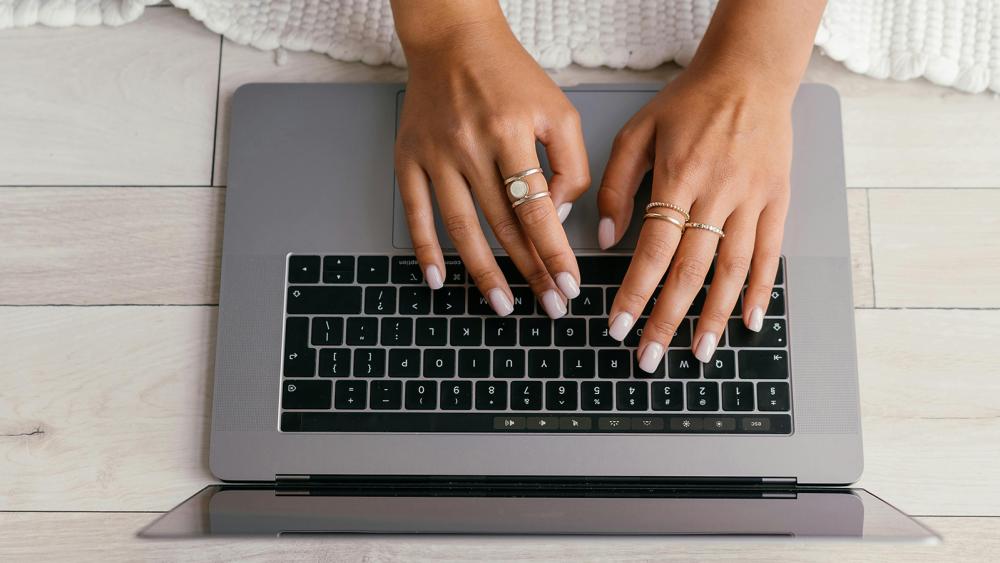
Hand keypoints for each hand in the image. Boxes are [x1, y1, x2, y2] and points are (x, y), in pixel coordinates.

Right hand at [393, 13, 589, 318]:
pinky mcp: (408, 157)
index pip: (537, 208)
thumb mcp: (558, 109)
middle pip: (502, 225)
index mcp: (510, 131)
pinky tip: (438, 279)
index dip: (554, 253)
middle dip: (529, 270)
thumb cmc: (509, 76)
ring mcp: (435, 154)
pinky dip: (425, 249)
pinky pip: (415, 212)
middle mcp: (469, 145)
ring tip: (501, 304)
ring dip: (483, 271)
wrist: (452, 41)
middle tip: (548, 304)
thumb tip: (558, 215)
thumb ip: (571, 162)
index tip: (568, 286)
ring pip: (461, 227)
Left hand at [599, 66, 793, 369]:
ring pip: (732, 269)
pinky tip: (751, 321)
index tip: (618, 326)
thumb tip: (604, 238)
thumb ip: (615, 184)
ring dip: (714, 316)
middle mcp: (718, 193)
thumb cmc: (687, 102)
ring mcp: (752, 198)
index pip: (653, 249)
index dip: (635, 293)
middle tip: (649, 358)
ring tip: (698, 353)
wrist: (750, 73)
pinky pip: (770, 253)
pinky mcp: (777, 199)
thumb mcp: (636, 131)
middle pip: (690, 270)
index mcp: (678, 176)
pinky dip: (761, 290)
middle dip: (667, 319)